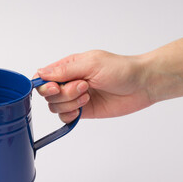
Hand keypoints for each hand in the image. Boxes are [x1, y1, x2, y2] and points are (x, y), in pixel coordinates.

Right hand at [34, 50, 152, 122]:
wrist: (141, 85)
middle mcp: (68, 82)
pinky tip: (84, 107)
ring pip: (55, 107)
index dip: (43, 85)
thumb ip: (64, 70)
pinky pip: (64, 117)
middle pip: (47, 95)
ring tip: (88, 95)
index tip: (54, 88)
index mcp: (67, 67)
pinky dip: (71, 115)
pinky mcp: (82, 111)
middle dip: (63, 94)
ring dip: (70, 103)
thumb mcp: (91, 64)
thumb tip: (40, 72)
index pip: (42, 77)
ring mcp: (74, 98)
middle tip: (83, 87)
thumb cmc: (120, 69)